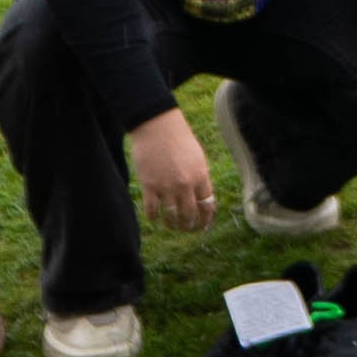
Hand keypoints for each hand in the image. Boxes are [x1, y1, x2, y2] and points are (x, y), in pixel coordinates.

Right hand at [127, 108, 218, 232]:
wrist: (158, 127)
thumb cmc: (179, 139)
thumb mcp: (197, 157)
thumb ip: (199, 177)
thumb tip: (200, 197)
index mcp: (201, 176)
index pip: (207, 205)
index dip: (206, 219)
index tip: (203, 227)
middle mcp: (185, 184)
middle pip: (189, 215)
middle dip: (188, 226)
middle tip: (186, 229)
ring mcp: (166, 187)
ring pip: (171, 216)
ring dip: (172, 224)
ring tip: (171, 225)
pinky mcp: (149, 186)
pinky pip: (152, 211)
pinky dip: (153, 217)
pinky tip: (154, 218)